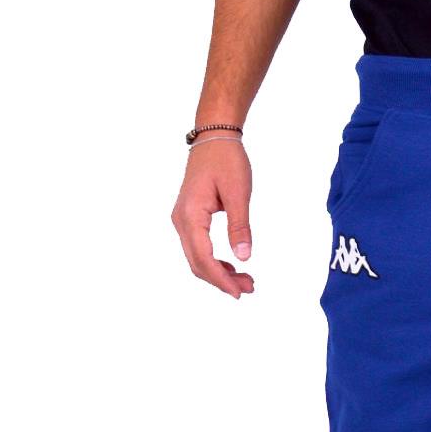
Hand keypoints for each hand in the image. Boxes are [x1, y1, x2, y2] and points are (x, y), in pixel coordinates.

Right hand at [170, 140, 255, 297]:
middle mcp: (181, 220)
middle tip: (249, 288)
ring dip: (219, 273)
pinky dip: (214, 262)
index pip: (203, 257)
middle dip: (221, 280)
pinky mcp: (189, 219)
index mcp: (191, 214)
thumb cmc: (226, 160)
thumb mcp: (238, 194)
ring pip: (196, 258)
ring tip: (246, 281)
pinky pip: (198, 248)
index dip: (220, 279)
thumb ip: (240, 226)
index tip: (239, 292)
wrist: (214, 138)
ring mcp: (183, 220)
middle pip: (197, 263)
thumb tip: (243, 257)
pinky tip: (233, 267)